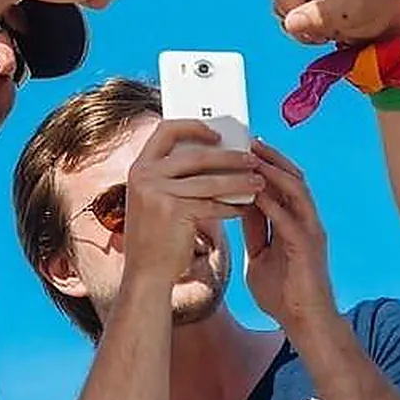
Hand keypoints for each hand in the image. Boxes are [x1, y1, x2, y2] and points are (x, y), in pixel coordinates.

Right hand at [122, 120, 262, 282]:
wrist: (145, 273)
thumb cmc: (156, 236)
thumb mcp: (153, 199)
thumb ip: (172, 176)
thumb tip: (213, 154)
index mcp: (139, 167)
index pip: (166, 130)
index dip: (194, 126)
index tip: (217, 134)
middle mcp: (145, 175)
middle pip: (196, 154)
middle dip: (229, 156)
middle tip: (252, 159)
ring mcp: (158, 192)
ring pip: (210, 180)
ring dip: (239, 180)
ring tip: (259, 182)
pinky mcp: (175, 211)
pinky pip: (212, 203)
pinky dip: (232, 205)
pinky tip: (246, 207)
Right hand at [231, 0, 399, 44]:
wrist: (390, 28)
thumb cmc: (380, 6)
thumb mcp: (354, 8)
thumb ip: (320, 15)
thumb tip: (290, 22)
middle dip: (296, 10)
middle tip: (325, 24)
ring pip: (281, 8)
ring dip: (301, 26)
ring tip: (330, 28)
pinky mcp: (305, 9)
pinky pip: (287, 22)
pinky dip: (302, 33)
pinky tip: (324, 33)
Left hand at [241, 140, 335, 330]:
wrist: (304, 325)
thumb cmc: (283, 295)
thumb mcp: (260, 256)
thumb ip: (254, 232)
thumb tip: (238, 208)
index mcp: (294, 222)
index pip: (279, 184)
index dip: (262, 164)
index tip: (240, 147)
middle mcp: (306, 221)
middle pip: (291, 177)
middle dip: (269, 157)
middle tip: (247, 140)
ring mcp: (310, 231)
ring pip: (295, 190)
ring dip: (273, 171)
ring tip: (252, 156)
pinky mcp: (308, 246)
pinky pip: (290, 217)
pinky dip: (273, 202)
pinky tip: (255, 192)